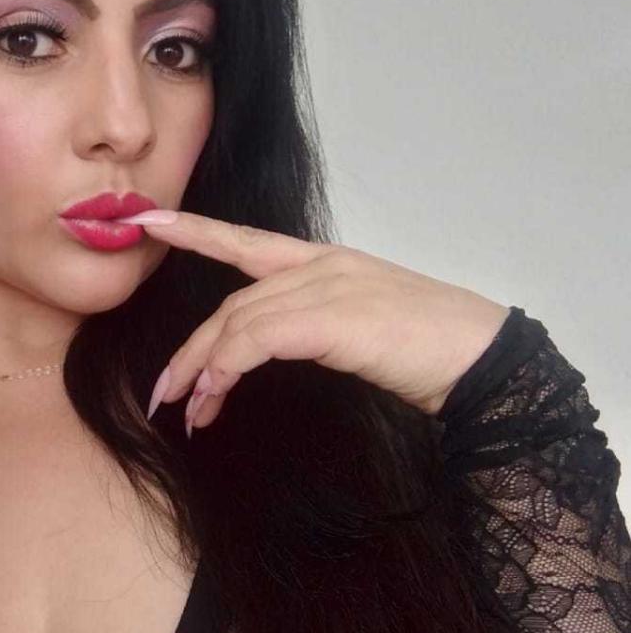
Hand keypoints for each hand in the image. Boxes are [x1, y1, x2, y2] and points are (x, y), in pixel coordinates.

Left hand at [117, 209, 511, 436]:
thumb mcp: (361, 331)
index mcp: (327, 261)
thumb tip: (266, 355)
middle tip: (163, 394)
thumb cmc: (430, 352)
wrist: (481, 359)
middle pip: (232, 304)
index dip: (196, 230)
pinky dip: (226, 369)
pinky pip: (256, 340)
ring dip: (202, 370)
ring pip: (236, 323)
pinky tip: (214, 397)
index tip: (150, 220)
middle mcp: (320, 266)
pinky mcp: (330, 317)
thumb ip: (313, 328)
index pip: (247, 242)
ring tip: (186, 412)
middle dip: (191, 350)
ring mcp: (326, 287)